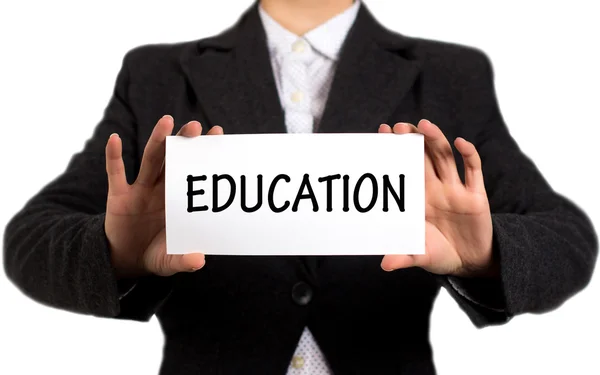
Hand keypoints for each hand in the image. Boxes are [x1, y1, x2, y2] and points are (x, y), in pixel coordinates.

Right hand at [104, 115, 223, 277]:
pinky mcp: (118, 197)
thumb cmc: (155, 255)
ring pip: (150, 160)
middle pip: (173, 159)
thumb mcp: (170, 260)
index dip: (203, 153)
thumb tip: (199, 261)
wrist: (126, 260)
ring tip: (167, 121)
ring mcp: (139, 190)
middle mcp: (161, 189)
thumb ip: (183, 261)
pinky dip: (114, 156)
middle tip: (196, 126)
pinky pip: (115, 173)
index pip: (192, 172)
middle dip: (183, 142)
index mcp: (178, 199)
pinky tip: (115, 139)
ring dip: (157, 140)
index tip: (218, 134)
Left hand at [378, 119, 496, 277]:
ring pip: (445, 158)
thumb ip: (403, 257)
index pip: (404, 168)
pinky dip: (468, 155)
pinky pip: (473, 171)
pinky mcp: (476, 196)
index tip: (382, 132)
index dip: (395, 150)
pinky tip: (461, 142)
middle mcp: (436, 188)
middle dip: (412, 141)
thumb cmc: (439, 254)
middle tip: (399, 126)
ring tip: (424, 125)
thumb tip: (384, 265)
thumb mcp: (419, 256)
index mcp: (418, 198)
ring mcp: (456, 190)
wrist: (470, 263)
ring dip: (436, 140)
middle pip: (423, 157)